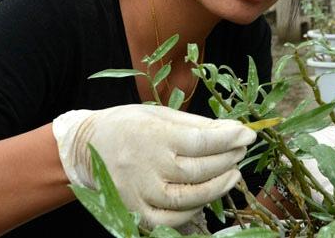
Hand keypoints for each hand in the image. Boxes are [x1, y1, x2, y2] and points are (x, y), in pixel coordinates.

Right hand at [52, 104, 255, 228]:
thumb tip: (231, 130)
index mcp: (154, 136)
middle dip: (228, 160)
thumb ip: (195, 125)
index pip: (201, 141)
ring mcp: (141, 192)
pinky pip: (172, 220)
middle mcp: (147, 166)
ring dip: (218, 187)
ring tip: (233, 174)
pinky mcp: (135, 212)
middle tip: (241, 151)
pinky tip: (206, 196)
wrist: (86, 147)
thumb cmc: (127, 125)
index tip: (248, 134)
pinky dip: (194, 210)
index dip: (229, 139)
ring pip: (190, 198)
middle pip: (200, 170)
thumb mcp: (159, 115)